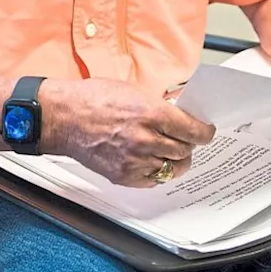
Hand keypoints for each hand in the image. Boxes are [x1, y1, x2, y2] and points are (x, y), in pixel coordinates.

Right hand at [39, 78, 214, 187]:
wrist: (64, 117)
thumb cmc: (95, 99)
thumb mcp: (135, 91)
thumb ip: (161, 105)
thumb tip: (182, 112)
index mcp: (152, 114)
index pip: (193, 131)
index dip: (204, 132)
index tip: (206, 132)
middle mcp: (146, 139)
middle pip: (185, 150)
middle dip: (188, 144)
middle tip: (185, 138)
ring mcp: (135, 161)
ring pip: (172, 167)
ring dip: (175, 159)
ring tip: (170, 150)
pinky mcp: (123, 176)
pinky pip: (154, 180)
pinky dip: (158, 172)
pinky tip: (153, 160)